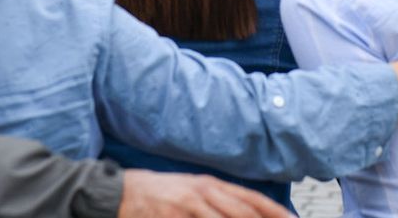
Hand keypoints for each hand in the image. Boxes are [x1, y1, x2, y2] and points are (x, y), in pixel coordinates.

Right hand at [119, 170, 291, 217]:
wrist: (122, 191)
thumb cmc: (161, 192)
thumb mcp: (193, 190)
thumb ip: (219, 201)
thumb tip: (247, 211)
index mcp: (211, 184)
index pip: (252, 199)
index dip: (276, 212)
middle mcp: (203, 193)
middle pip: (244, 213)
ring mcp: (187, 206)